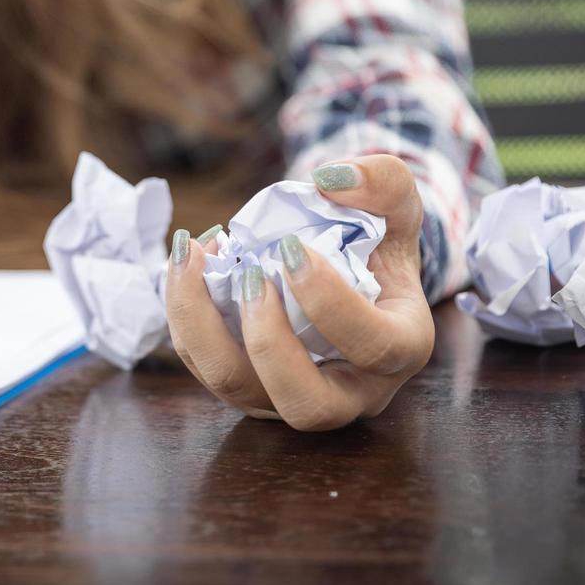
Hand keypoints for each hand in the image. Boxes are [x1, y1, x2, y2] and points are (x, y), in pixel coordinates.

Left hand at [164, 154, 434, 430]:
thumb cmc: (379, 241)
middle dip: (266, 340)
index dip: (329, 302)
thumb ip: (383, 181)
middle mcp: (349, 390)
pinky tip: (189, 260)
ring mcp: (291, 394)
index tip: (291, 246)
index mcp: (399, 350)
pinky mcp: (246, 383)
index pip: (373, 347)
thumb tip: (328, 179)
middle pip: (305, 405)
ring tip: (192, 254)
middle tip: (247, 272)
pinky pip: (203, 364)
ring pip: (236, 389)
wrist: (349, 270)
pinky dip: (185, 313)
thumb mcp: (397, 204)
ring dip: (202, 322)